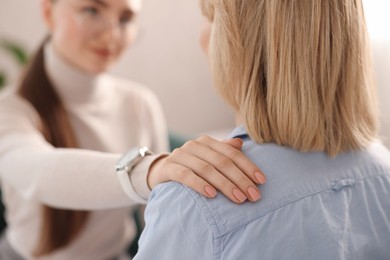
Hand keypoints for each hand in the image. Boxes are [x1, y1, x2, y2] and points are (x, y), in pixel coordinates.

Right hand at [147, 135, 265, 203]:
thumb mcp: (208, 158)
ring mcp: (180, 155)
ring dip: (224, 184)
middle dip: (240, 179)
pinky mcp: (169, 168)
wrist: (160, 170)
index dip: (248, 166)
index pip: (232, 153)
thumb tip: (240, 144)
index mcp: (207, 142)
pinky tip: (211, 195)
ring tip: (238, 198)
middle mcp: (194, 145)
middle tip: (253, 196)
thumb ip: (224, 151)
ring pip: (206, 169)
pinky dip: (199, 184)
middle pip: (222, 162)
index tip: (261, 181)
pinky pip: (186, 176)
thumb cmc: (191, 166)